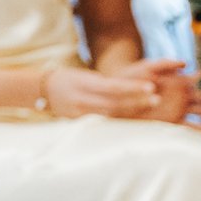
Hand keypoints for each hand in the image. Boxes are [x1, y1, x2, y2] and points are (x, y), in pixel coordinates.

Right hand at [43, 60, 172, 119]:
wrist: (42, 90)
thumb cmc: (67, 79)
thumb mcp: (84, 76)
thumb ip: (104, 83)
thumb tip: (128, 89)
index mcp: (83, 84)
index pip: (112, 87)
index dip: (132, 87)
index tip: (151, 85)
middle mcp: (83, 101)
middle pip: (115, 104)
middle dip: (137, 103)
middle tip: (158, 99)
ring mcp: (82, 115)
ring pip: (112, 116)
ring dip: (133, 114)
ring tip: (152, 111)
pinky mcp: (82, 124)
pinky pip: (106, 124)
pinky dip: (122, 124)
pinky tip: (136, 125)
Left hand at [122, 58, 200, 124]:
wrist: (115, 91)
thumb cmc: (132, 76)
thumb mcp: (147, 66)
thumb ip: (164, 64)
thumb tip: (185, 63)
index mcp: (176, 83)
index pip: (197, 83)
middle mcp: (178, 97)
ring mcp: (174, 109)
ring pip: (197, 114)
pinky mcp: (166, 120)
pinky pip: (184, 126)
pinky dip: (197, 130)